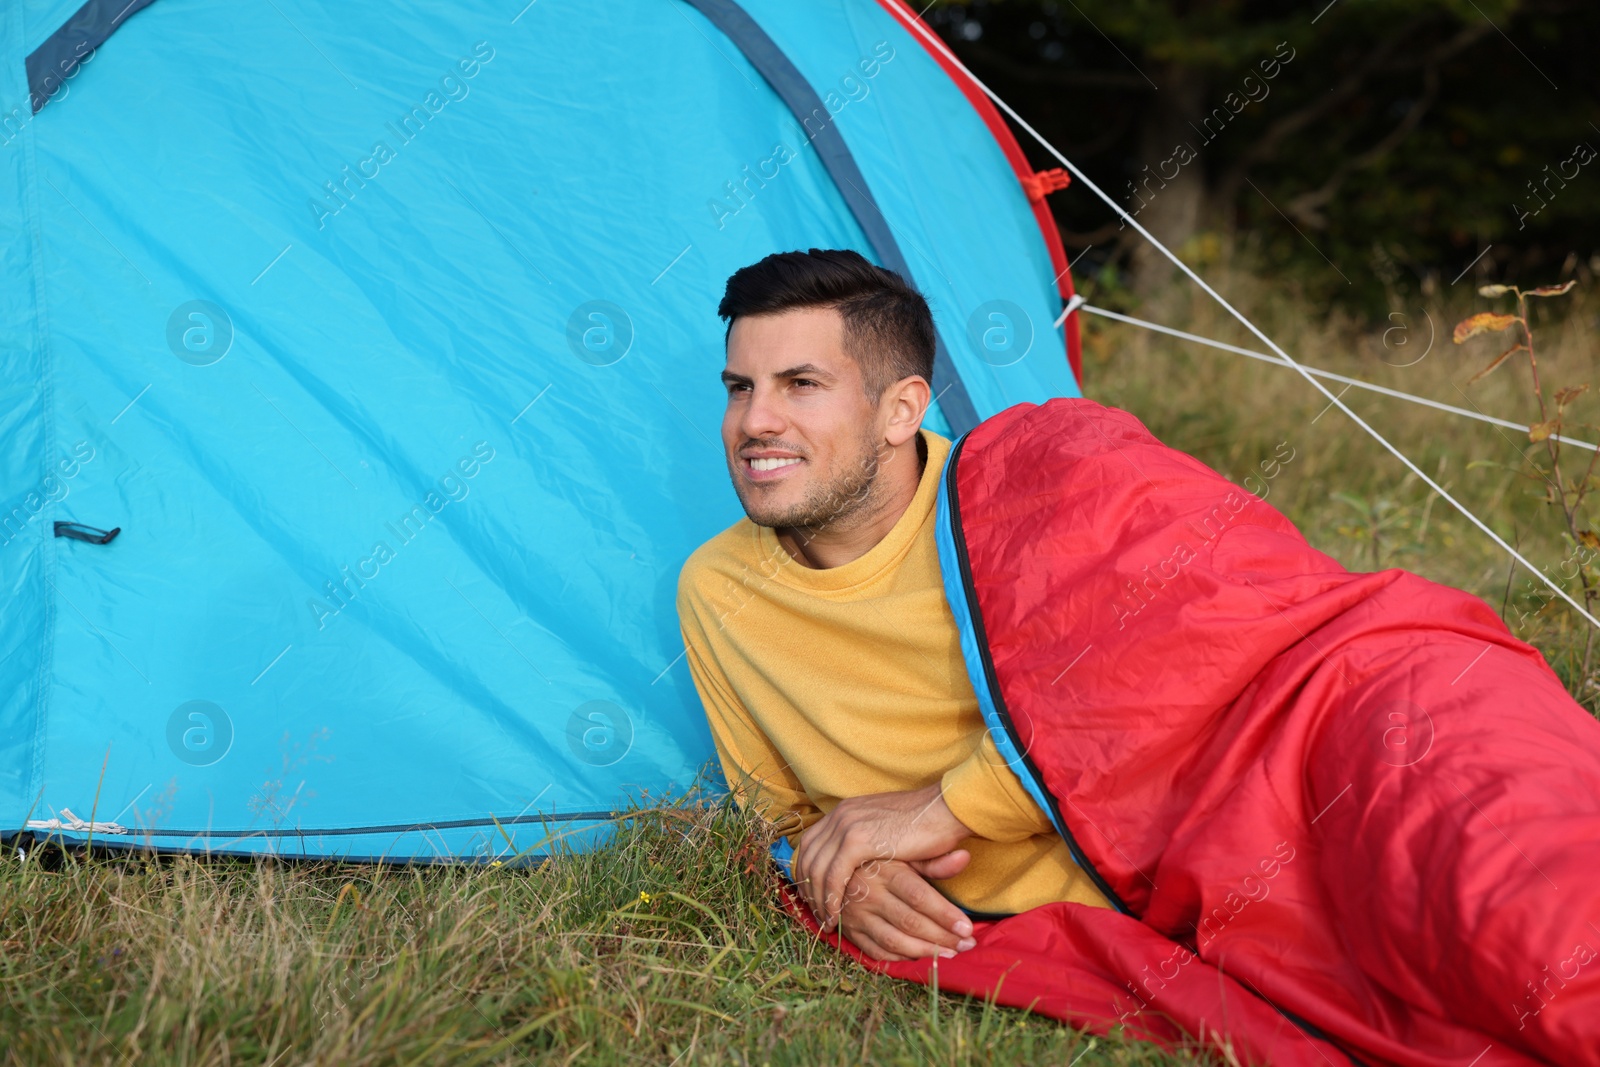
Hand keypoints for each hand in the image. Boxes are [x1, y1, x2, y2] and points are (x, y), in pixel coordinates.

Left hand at [793, 783, 972, 930]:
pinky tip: (835, 915)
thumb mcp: (887, 831)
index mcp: (846, 810)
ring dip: (817, 897)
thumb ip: (868, 844)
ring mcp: (847, 825)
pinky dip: (831, 897)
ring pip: (817, 868)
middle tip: (814, 911)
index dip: (807, 869)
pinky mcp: (858, 841)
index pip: (811, 842)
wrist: (945, 810)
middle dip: (807, 886)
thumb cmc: (925, 824)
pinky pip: (834, 875)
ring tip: (825, 920)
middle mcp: (841, 815)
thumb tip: (859, 867)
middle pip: (807, 855)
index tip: (811, 893)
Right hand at [836, 854, 976, 961]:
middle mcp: (870, 895)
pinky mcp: (849, 932)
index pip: (919, 897)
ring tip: (951, 955)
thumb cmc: (878, 859)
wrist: (834, 867)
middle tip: (967, 944)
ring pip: (894, 941)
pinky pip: (876, 952)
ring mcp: (857, 915)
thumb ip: (933, 862)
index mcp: (886, 872)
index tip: (968, 928)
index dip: (945, 915)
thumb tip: (964, 857)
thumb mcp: (903, 854)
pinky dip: (900, 959)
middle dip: (942, 937)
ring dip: (925, 952)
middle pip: (910, 922)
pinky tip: (921, 958)